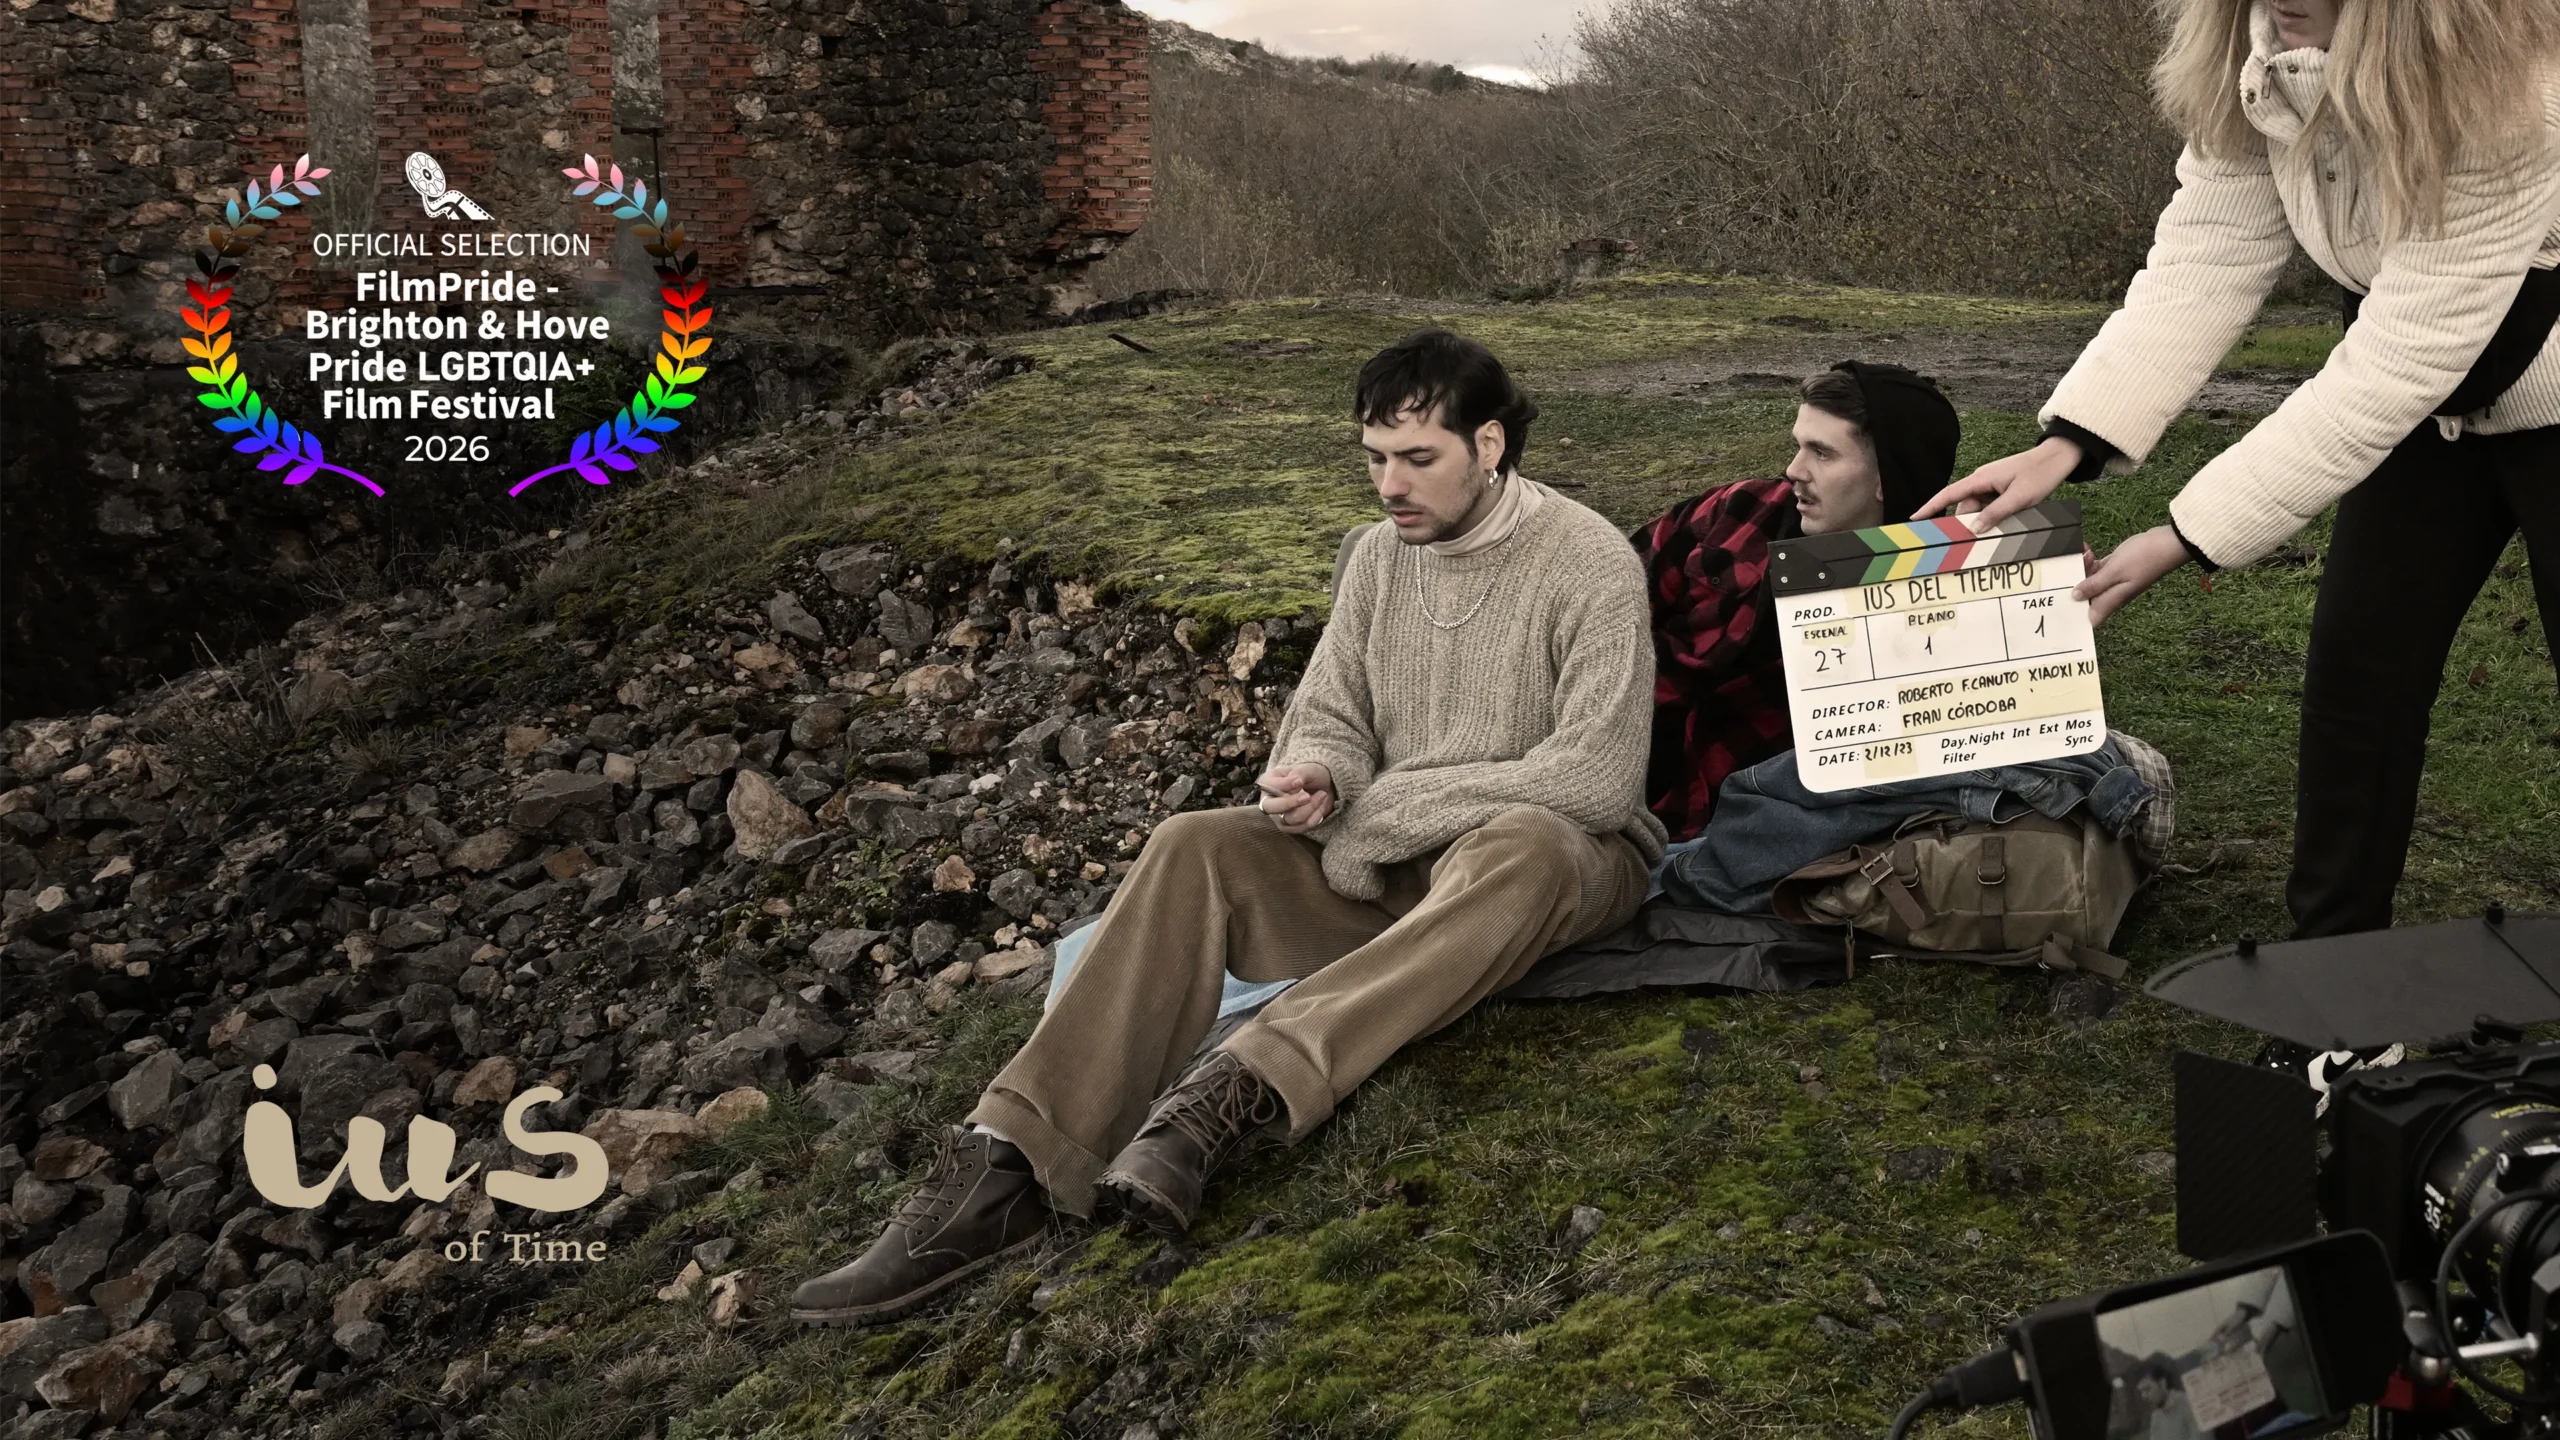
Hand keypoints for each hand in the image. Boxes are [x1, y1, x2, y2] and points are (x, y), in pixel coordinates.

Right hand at [1255, 762, 1335, 833]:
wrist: (1322, 788)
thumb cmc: (1310, 776)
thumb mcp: (1306, 768)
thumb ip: (1300, 772)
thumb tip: (1297, 780)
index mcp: (1267, 782)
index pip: (1269, 786)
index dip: (1284, 785)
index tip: (1300, 781)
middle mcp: (1269, 801)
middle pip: (1271, 807)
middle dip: (1291, 802)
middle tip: (1307, 796)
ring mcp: (1278, 817)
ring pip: (1291, 818)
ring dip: (1311, 807)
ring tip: (1322, 794)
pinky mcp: (1290, 828)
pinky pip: (1302, 826)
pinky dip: (1316, 816)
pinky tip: (1321, 805)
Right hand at [1914, 436, 2080, 527]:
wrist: (2058, 458)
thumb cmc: (2040, 474)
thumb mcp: (2019, 497)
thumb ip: (1996, 513)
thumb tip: (1973, 529)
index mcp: (1980, 479)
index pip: (1948, 495)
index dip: (1930, 507)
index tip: (1914, 519)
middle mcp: (1982, 482)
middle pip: (1965, 508)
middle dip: (1968, 525)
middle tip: (1974, 545)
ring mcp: (1991, 486)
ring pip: (1979, 510)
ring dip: (1987, 523)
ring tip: (2004, 531)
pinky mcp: (2001, 490)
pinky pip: (1990, 508)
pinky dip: (1995, 518)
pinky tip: (2008, 524)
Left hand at [2075, 525, 2190, 624]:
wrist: (2169, 542)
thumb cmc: (2146, 558)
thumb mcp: (2115, 571)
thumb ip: (2094, 585)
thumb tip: (2075, 597)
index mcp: (2112, 601)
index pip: (2090, 618)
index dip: (2075, 614)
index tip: (2061, 601)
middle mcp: (2111, 594)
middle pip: (2084, 596)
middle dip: (2074, 582)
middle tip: (2074, 566)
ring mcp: (2114, 581)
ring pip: (2088, 580)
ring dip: (2082, 567)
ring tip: (2087, 553)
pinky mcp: (2115, 567)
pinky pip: (2096, 568)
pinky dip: (2090, 561)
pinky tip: (2087, 550)